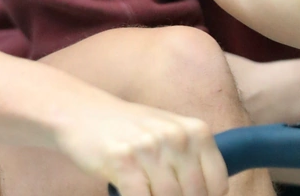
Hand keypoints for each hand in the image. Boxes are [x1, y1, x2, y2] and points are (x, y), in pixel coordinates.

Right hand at [55, 98, 229, 195]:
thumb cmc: (129, 128)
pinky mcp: (123, 161)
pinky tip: (129, 194)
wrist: (81, 113)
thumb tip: (211, 195)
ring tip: (146, 190)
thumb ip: (192, 159)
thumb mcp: (169, 132)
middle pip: (194, 195)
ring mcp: (149, 148)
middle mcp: (176, 136)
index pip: (218, 183)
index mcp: (195, 130)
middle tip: (160, 193)